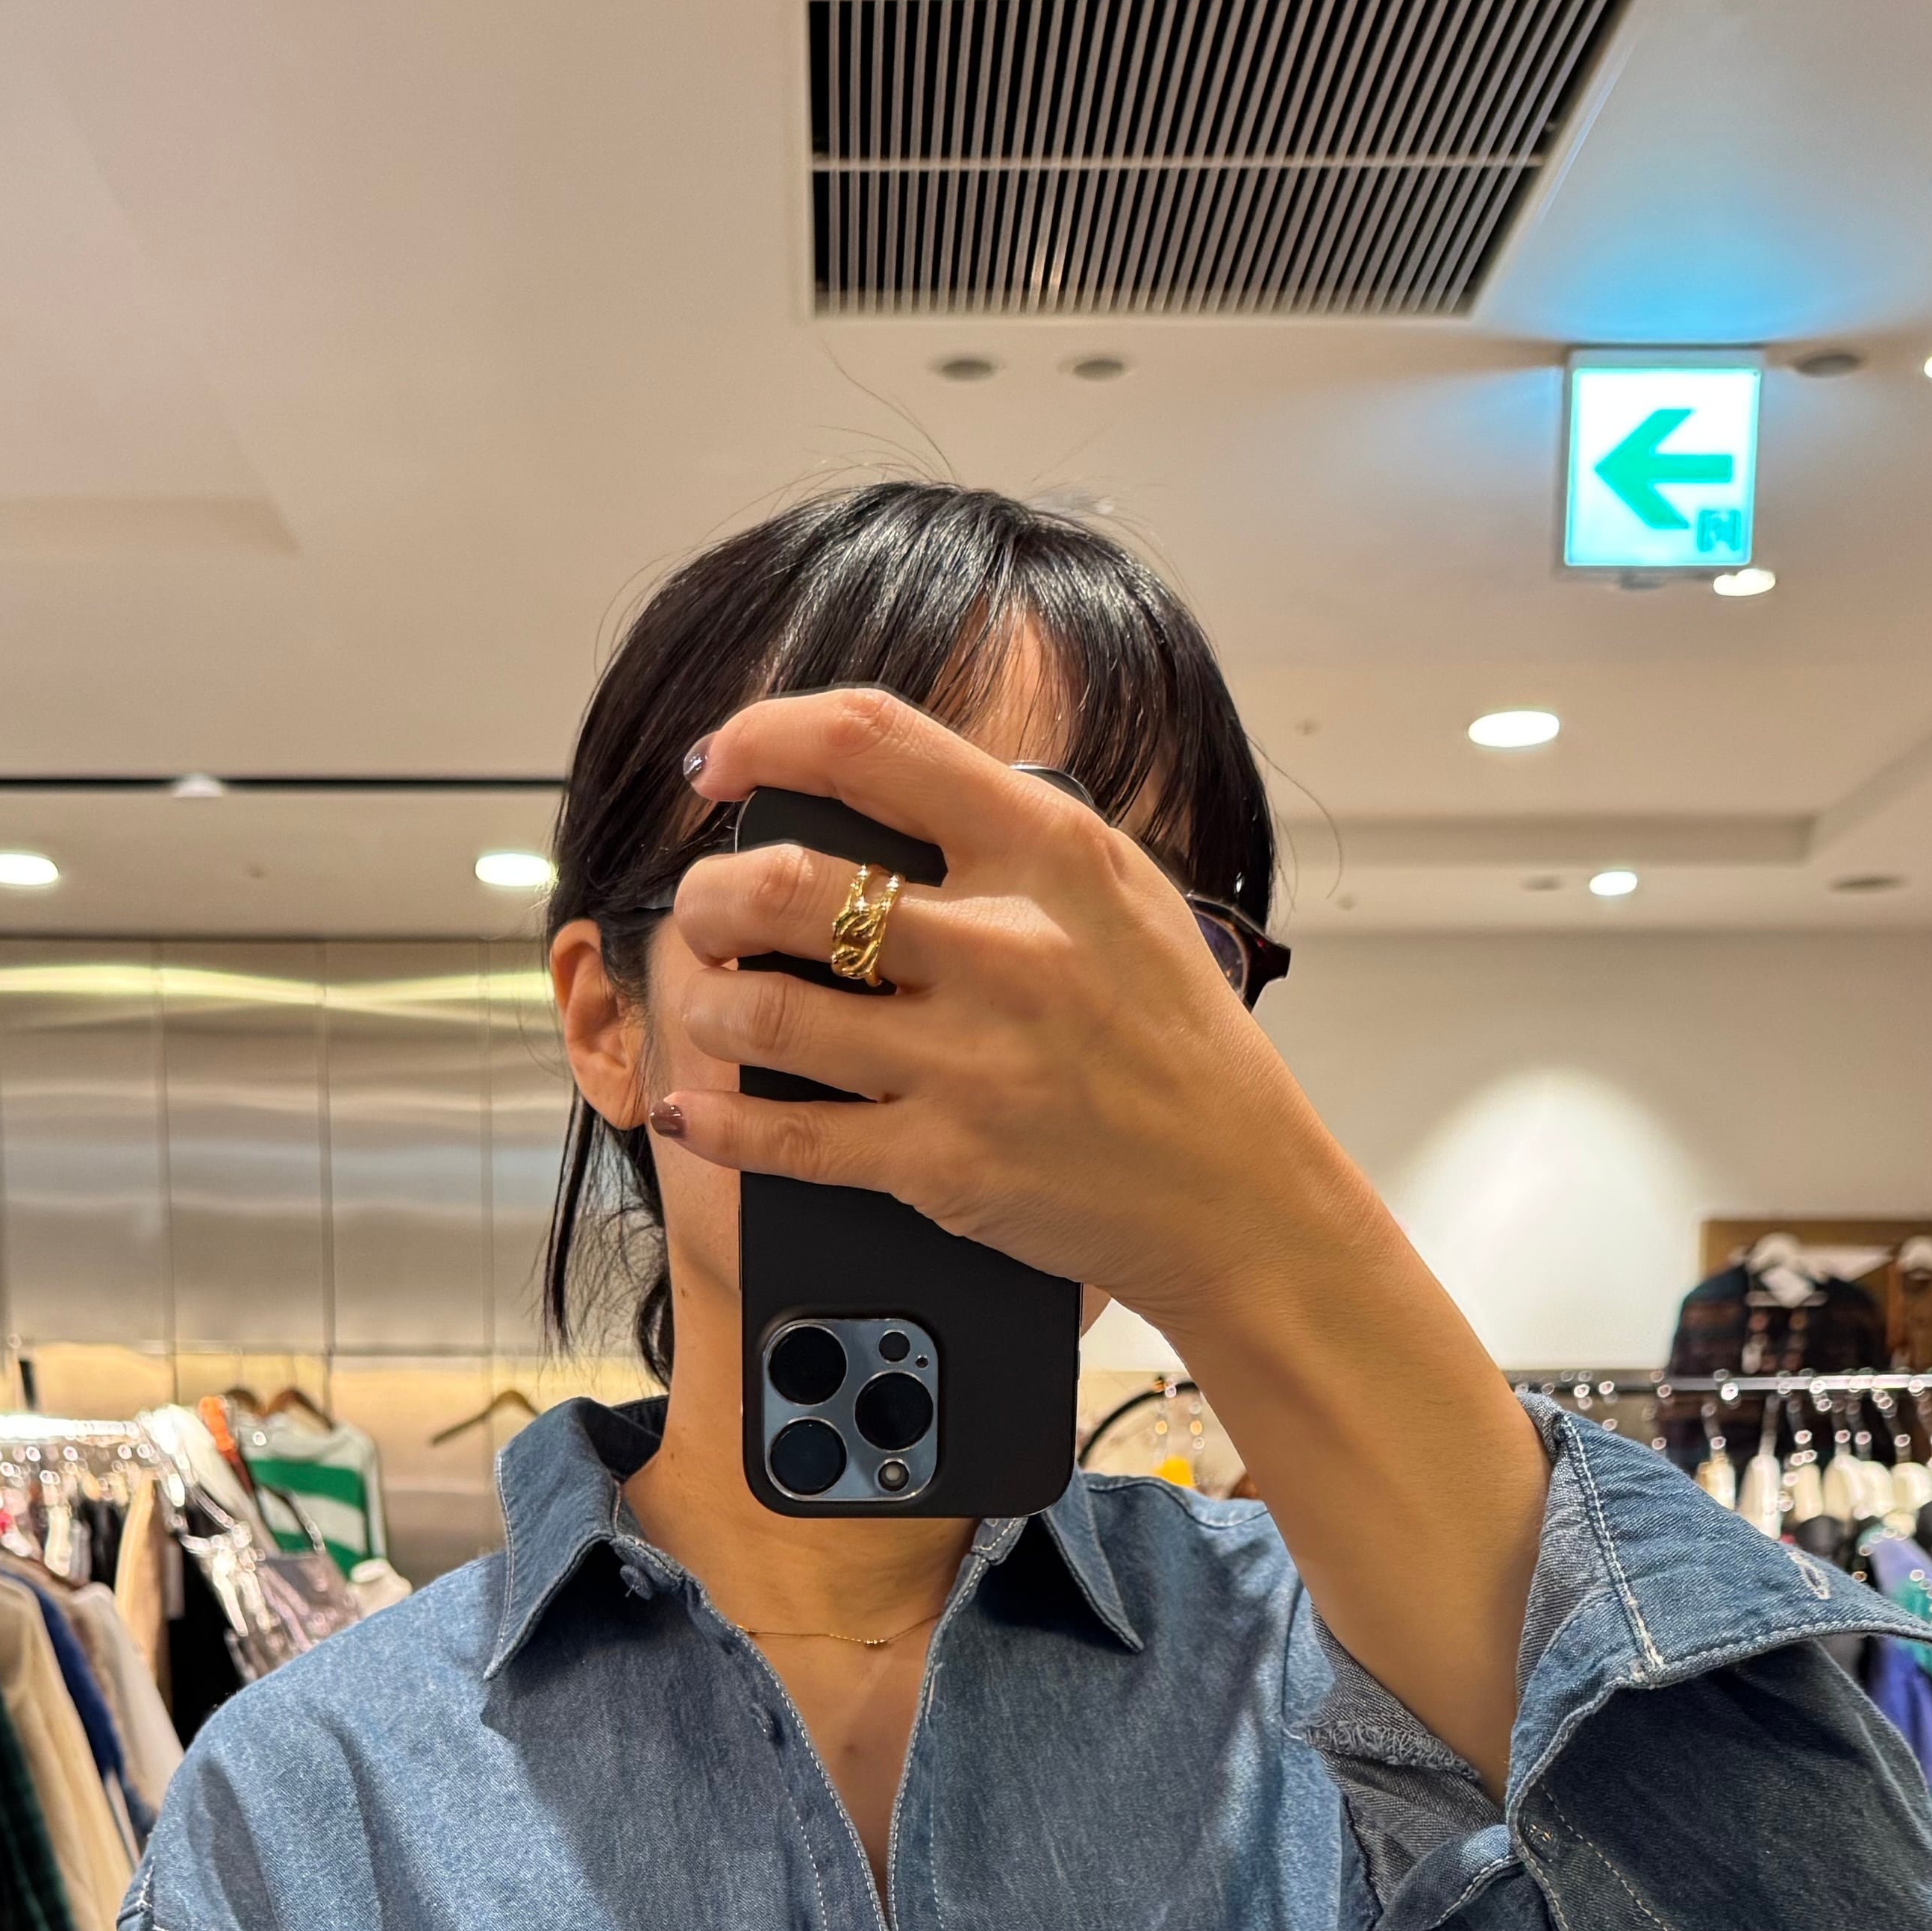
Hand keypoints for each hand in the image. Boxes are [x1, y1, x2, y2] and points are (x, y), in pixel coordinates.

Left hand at [652, 688, 1405, 1345]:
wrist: (1238, 1193)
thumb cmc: (1177, 1040)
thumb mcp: (1122, 895)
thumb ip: (1014, 835)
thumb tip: (884, 789)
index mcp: (1047, 850)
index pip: (866, 742)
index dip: (763, 737)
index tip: (718, 762)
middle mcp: (1004, 944)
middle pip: (784, 884)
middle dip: (709, 897)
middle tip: (703, 912)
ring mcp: (970, 1060)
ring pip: (767, 1012)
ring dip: (710, 1005)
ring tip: (715, 1005)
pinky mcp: (944, 1162)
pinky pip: (789, 1139)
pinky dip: (719, 1124)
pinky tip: (693, 1109)